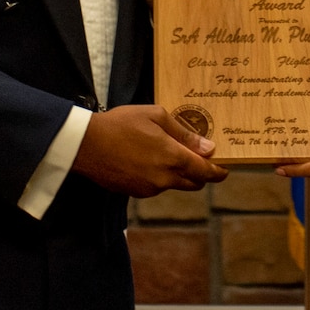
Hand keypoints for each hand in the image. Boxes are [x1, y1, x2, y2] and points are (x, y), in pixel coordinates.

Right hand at [72, 104, 227, 197]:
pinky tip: (148, 160)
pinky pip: (157, 186)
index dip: (218, 171)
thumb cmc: (120, 124)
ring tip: (168, 153)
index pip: (206, 172)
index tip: (224, 168)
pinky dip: (160, 176)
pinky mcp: (136, 192)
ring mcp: (149, 188)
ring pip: (175, 184)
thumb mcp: (155, 116)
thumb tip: (208, 148)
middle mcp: (164, 178)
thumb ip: (184, 133)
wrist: (85, 144)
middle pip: (194, 183)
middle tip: (199, 159)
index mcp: (173, 157)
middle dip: (201, 173)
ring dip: (179, 174)